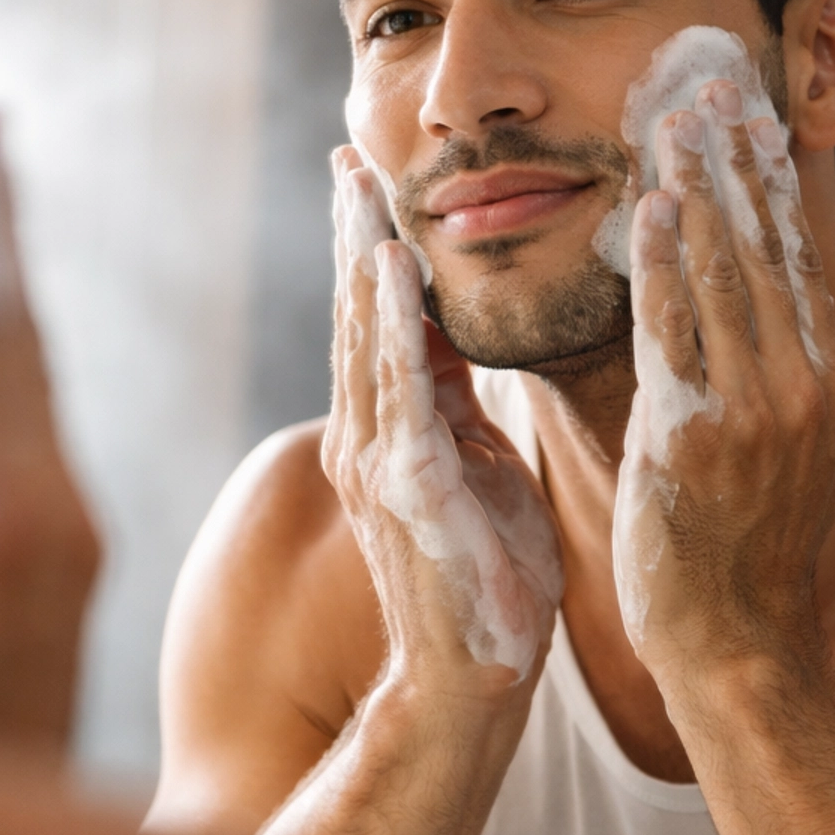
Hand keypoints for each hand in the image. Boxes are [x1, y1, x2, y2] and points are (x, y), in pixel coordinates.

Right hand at [323, 145, 562, 692]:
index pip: (378, 323)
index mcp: (389, 432)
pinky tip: (391, 266)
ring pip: (366, 335)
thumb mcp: (477, 469)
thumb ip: (456, 408)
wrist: (472, 679)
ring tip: (360, 184)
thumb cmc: (487, 580)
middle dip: (353, 232)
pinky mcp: (406, 484)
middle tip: (347, 155)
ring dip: (363, 254)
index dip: (372, 249)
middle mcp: (367, 438)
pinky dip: (394, 321)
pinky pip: (399, 386)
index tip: (370, 182)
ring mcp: (379, 460)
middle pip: (357, 314)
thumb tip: (456, 343)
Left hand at [613, 80, 834, 685]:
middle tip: (711, 76)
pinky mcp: (699, 437)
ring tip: (675, 114)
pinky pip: (676, 332)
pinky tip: (644, 207)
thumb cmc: (738, 545)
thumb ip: (765, 371)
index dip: (769, 178)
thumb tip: (743, 299)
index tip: (749, 111)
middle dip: (735, 157)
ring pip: (724, 275)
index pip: (796, 257)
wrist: (734, 641)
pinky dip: (662, 266)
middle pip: (766, 248)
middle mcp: (806, 387)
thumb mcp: (778, 447)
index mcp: (829, 383)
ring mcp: (757, 412)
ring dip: (696, 187)